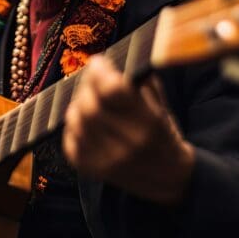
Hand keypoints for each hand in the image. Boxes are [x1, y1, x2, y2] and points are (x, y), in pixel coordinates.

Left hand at [63, 55, 193, 206]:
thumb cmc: (162, 133)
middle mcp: (127, 145)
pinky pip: (70, 139)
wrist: (168, 177)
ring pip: (76, 121)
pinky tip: (85, 119)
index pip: (113, 91)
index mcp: (148, 123)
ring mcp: (107, 161)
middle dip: (86, 84)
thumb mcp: (161, 105)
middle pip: (90, 106)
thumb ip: (139, 81)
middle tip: (91, 76)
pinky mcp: (92, 170)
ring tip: (88, 97)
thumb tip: (112, 60)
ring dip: (78, 103)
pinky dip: (74, 124)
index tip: (99, 62)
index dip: (100, 72)